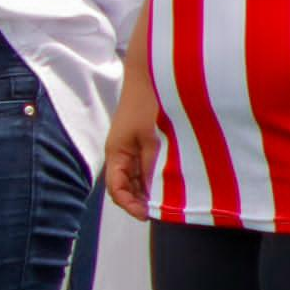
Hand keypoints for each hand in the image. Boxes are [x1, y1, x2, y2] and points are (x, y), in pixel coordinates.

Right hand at [102, 64, 161, 221]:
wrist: (153, 74)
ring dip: (150, 188)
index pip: (116, 189)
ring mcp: (133, 146)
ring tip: (170, 198)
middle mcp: (122, 153)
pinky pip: (148, 165)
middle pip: (126, 186)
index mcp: (117, 153)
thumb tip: (156, 193)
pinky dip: (157, 175)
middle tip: (163, 210)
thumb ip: (152, 166)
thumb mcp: (151, 139)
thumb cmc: (148, 104)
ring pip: (138, 177)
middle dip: (141, 199)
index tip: (147, 215)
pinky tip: (173, 178)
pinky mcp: (145, 140)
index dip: (130, 205)